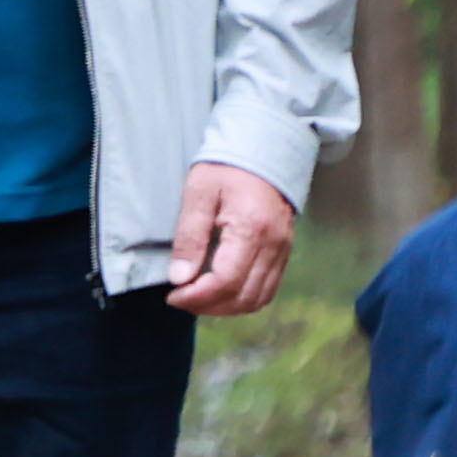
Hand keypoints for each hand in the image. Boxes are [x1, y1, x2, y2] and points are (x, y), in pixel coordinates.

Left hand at [166, 161, 296, 316]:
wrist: (263, 149)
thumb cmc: (226, 167)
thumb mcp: (198, 194)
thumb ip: (189, 236)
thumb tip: (180, 277)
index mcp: (251, 228)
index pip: (226, 281)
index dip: (197, 296)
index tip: (172, 295)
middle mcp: (274, 245)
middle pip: (244, 297)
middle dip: (209, 306)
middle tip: (180, 298)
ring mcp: (283, 250)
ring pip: (258, 298)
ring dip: (226, 307)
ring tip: (197, 298)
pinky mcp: (284, 252)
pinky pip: (267, 288)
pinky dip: (242, 298)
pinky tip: (219, 291)